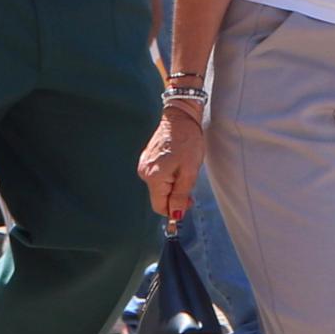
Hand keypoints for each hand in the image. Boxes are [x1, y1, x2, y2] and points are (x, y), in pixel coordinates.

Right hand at [137, 104, 202, 224]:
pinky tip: (178, 163)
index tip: (189, 201)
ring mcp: (144, 164)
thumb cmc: (187, 142)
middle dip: (175, 195)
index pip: (160, 206)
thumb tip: (175, 215)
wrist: (180, 117)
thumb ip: (181, 195)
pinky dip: (168, 175)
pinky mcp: (147, 158)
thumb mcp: (189, 172)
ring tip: (184, 169)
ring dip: (173, 184)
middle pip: (159, 197)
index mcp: (154, 177)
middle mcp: (144, 172)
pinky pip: (157, 176)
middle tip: (190, 183)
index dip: (174, 209)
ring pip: (159, 186)